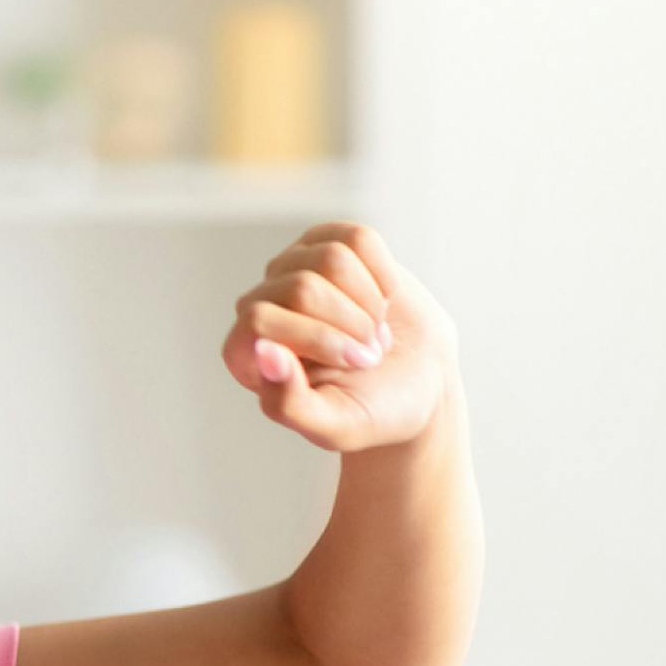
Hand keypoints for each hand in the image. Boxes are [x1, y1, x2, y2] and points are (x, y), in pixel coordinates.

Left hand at [222, 222, 459, 452]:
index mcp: (245, 353)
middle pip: (302, 287)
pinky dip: (384, 274)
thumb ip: (289, 403)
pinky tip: (383, 301)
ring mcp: (293, 270)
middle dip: (352, 324)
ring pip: (332, 258)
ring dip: (369, 302)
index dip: (318, 338)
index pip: (260, 320)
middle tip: (371, 354)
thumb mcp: (334, 425)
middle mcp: (260, 305)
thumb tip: (264, 352)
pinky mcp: (331, 245)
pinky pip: (359, 239)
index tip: (359, 364)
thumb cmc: (373, 410)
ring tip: (374, 331)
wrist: (420, 384)